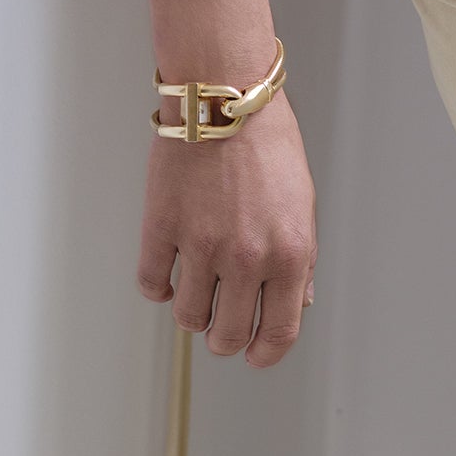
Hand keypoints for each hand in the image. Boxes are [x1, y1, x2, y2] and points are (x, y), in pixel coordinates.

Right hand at [139, 91, 316, 364]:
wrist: (223, 98)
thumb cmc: (267, 145)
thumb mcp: (303, 204)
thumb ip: (300, 259)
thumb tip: (298, 302)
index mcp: (289, 255)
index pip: (279, 332)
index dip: (265, 354)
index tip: (255, 356)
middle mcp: (246, 259)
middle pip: (229, 335)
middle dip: (226, 340)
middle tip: (221, 328)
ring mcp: (200, 246)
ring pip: (188, 316)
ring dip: (193, 313)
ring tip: (197, 294)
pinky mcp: (161, 228)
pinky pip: (152, 283)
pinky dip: (159, 288)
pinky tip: (167, 275)